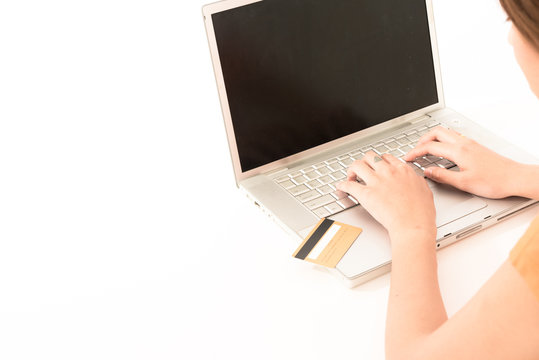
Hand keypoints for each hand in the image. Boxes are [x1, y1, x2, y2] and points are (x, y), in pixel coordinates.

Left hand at [337, 151, 435, 239]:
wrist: (413, 226)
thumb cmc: (421, 214)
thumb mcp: (425, 191)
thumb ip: (417, 182)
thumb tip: (415, 180)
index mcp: (403, 170)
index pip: (386, 157)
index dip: (379, 161)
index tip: (376, 165)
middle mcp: (388, 172)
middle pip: (370, 156)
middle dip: (364, 161)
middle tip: (362, 169)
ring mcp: (376, 182)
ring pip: (357, 165)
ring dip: (351, 170)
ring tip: (350, 176)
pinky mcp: (366, 194)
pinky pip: (349, 185)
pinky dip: (342, 185)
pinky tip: (341, 187)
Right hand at [403, 127, 520, 198]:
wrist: (515, 178)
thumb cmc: (494, 181)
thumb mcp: (464, 183)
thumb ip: (442, 176)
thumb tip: (427, 172)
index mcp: (459, 151)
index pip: (430, 147)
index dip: (415, 152)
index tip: (408, 158)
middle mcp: (464, 144)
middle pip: (437, 132)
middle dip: (422, 140)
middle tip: (414, 150)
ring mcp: (471, 143)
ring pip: (446, 132)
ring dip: (433, 138)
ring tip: (426, 148)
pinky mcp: (476, 146)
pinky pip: (455, 137)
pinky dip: (443, 140)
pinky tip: (444, 151)